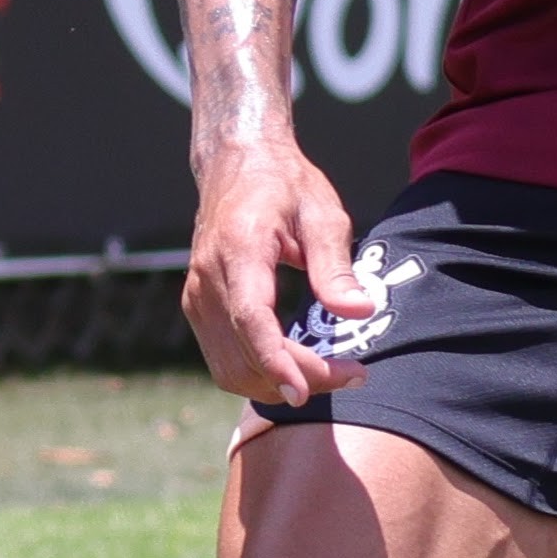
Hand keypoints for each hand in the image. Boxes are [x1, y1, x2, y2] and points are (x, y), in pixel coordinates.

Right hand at [182, 131, 374, 402]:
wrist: (235, 164)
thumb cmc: (284, 184)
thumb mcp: (322, 213)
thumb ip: (335, 266)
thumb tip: (360, 311)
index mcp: (239, 250)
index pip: (251, 319)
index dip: (276, 362)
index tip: (305, 393)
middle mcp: (207, 279)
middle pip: (244, 354)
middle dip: (297, 379)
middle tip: (353, 376)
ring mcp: (196, 297)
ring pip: (230, 369)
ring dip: (278, 385)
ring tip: (332, 376)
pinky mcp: (198, 309)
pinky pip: (224, 360)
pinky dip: (260, 374)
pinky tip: (299, 367)